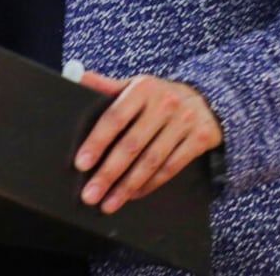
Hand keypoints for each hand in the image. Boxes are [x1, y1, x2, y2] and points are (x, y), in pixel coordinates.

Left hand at [75, 71, 222, 213]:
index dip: (97, 142)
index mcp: (143, 88)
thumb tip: (76, 76)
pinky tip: (133, 195)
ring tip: (108, 203)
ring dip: (127, 186)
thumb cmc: (158, 96)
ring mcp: (184, 121)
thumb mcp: (135, 87)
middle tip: (91, 194)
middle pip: (132, 144)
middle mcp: (165, 103)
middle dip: (109, 173)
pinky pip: (170, 168)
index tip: (81, 164)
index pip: (115, 117)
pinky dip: (150, 185)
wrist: (203, 100)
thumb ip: (106, 87)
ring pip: (151, 161)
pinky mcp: (200, 138)